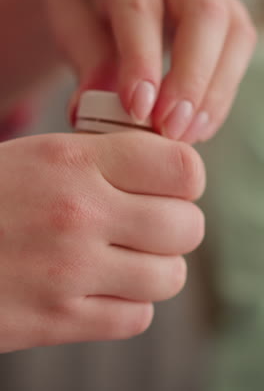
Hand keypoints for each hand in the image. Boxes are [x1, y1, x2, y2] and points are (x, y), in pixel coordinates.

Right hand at [0, 132, 204, 352]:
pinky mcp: (57, 320)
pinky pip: (136, 316)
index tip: (170, 183)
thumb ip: (107, 159)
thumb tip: (167, 172)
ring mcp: (70, 273)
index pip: (182, 168)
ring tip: (127, 255)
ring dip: (157, 266)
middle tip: (150, 220)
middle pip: (186, 227)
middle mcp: (80, 214)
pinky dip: (130, 302)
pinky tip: (103, 286)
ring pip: (169, 276)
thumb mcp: (44, 154)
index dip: (185, 177)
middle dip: (177, 224)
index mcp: (76, 160)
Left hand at [42, 0, 256, 142]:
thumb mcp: (68, 24)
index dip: (142, 61)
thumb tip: (97, 114)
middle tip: (169, 128)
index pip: (140, 6)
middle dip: (190, 79)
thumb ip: (88, 64)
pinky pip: (237, 51)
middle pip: (204, 14)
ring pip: (232, 33)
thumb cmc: (81, 2)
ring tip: (185, 134)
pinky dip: (219, 94)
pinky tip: (198, 124)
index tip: (139, 110)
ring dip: (212, 93)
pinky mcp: (223, 11)